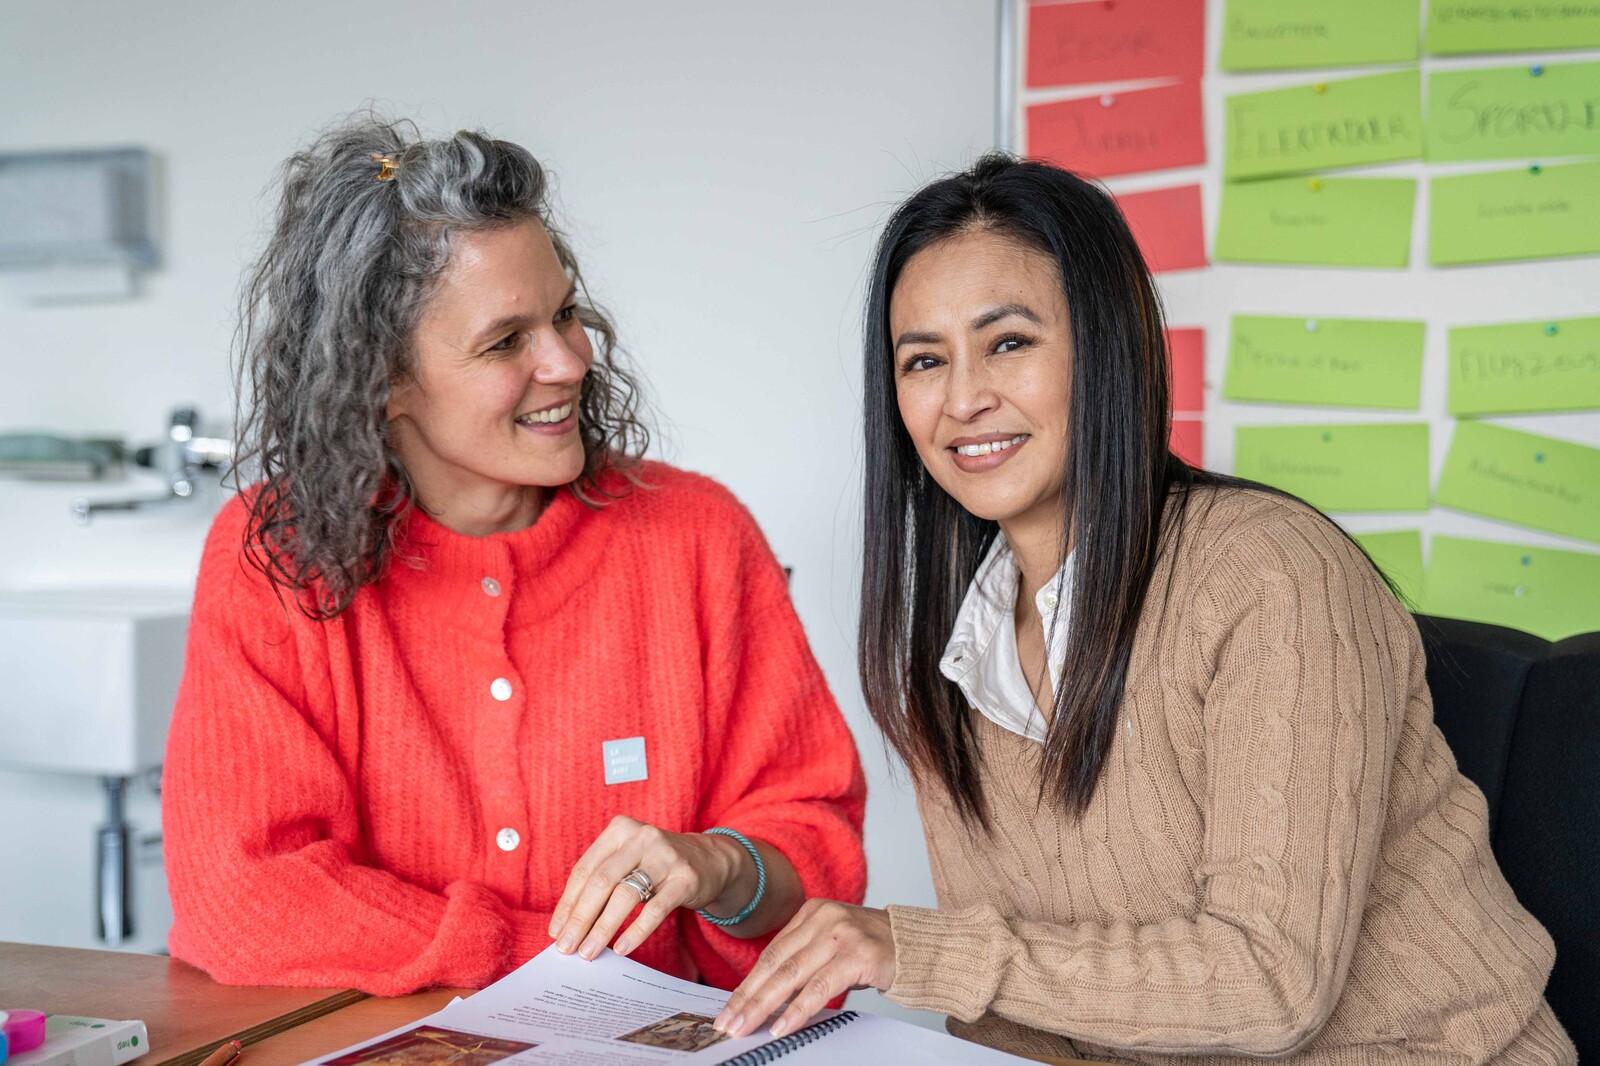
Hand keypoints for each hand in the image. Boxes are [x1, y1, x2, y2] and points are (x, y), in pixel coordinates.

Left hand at [548, 815, 745, 959]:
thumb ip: (602, 882)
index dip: (568, 903)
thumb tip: (569, 925)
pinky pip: (655, 909)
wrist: (709, 859)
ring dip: (603, 928)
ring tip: (589, 952)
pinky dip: (636, 932)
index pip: (585, 870)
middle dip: (580, 918)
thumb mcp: (628, 860)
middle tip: (566, 947)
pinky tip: (621, 948)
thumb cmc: (656, 865)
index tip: (556, 931)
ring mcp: (665, 857)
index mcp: (620, 830)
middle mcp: (641, 838)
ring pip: (625, 895)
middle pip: (601, 881)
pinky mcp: (685, 879)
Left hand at [714, 900, 894, 1038]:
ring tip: (746, 1027)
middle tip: (728, 1023)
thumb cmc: (872, 950)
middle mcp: (824, 917)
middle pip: (776, 963)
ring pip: (791, 975)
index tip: (730, 1007)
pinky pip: (820, 987)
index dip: (748, 983)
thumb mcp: (832, 945)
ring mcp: (841, 934)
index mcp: (812, 912)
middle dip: (748, 997)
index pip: (771, 952)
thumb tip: (766, 997)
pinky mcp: (858, 955)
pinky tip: (782, 1026)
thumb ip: (803, 960)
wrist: (919, 946)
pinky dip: (797, 1010)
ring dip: (764, 1005)